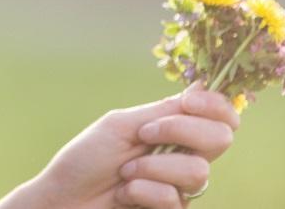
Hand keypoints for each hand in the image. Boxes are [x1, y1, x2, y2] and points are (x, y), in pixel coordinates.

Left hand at [12, 82, 238, 208]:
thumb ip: (164, 112)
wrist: (64, 198)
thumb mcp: (123, 125)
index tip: (188, 103)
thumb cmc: (86, 158)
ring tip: (124, 172)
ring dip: (151, 167)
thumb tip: (202, 86)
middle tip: (142, 136)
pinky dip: (141, 191)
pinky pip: (173, 198)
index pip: (221, 116)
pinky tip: (123, 194)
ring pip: (197, 170)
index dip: (216, 106)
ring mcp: (180, 187)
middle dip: (179, 131)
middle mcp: (183, 156)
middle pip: (221, 138)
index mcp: (173, 129)